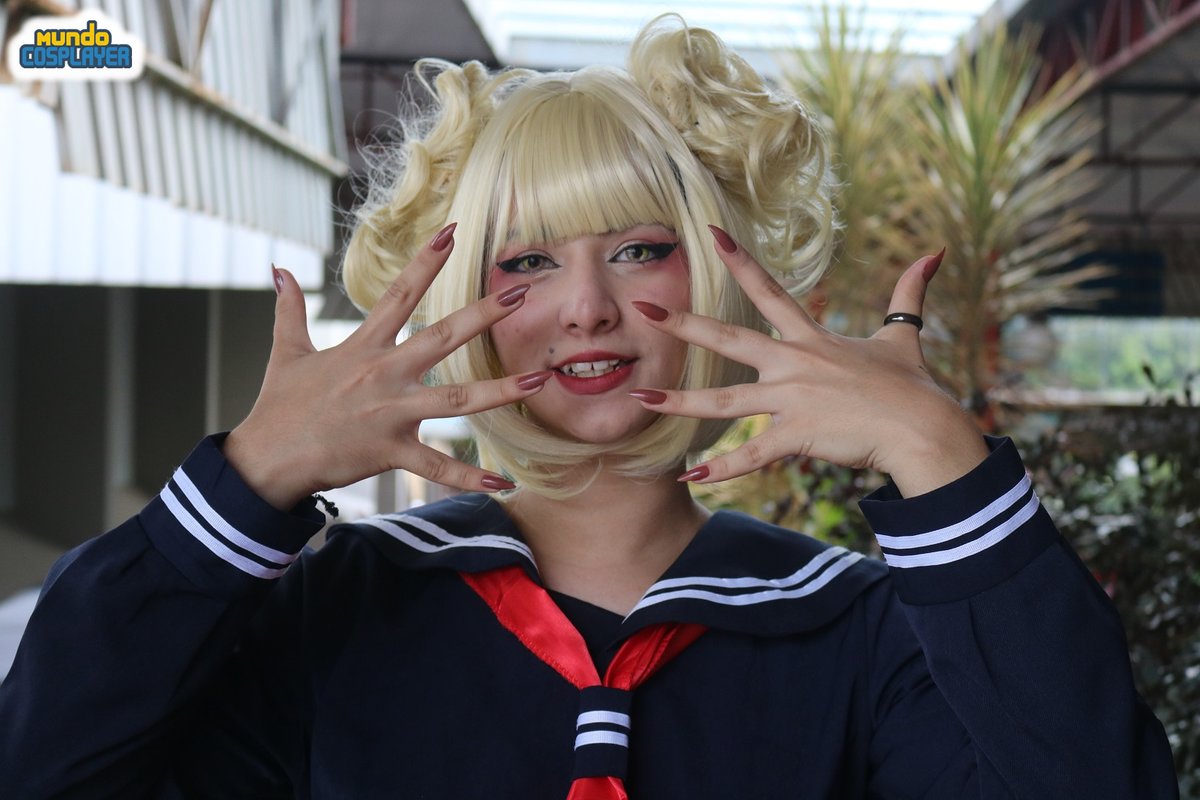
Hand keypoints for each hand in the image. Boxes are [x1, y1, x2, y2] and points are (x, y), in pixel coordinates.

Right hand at [224, 225, 550, 509]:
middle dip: (483, 315)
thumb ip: (288, 309)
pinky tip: (504, 483)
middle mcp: (383, 375)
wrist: (266, 459)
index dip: (425, 262)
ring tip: (540, 380)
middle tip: (520, 293)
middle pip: (442, 338)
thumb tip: (278, 269)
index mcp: (362, 347)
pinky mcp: (392, 452)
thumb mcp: (285, 351)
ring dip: (501, 391)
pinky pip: (438, 467)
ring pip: (456, 401)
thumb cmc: (279, 406)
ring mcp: (391, 414)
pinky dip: (470, 478)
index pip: (399, 294)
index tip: (451, 231)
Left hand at [629, 226, 987, 497]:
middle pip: (728, 339)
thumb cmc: (912, 386)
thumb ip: (911, 293)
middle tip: (645, 310)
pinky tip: (690, 474)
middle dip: (683, 324)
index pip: (768, 290)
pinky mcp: (798, 435)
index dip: (739, 261)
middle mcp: (794, 363)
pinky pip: (751, 455)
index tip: (710, 234)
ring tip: (642, 397)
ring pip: (723, 402)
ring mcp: (792, 400)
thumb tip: (935, 252)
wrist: (923, 427)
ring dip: (680, 401)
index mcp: (811, 338)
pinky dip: (721, 468)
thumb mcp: (904, 335)